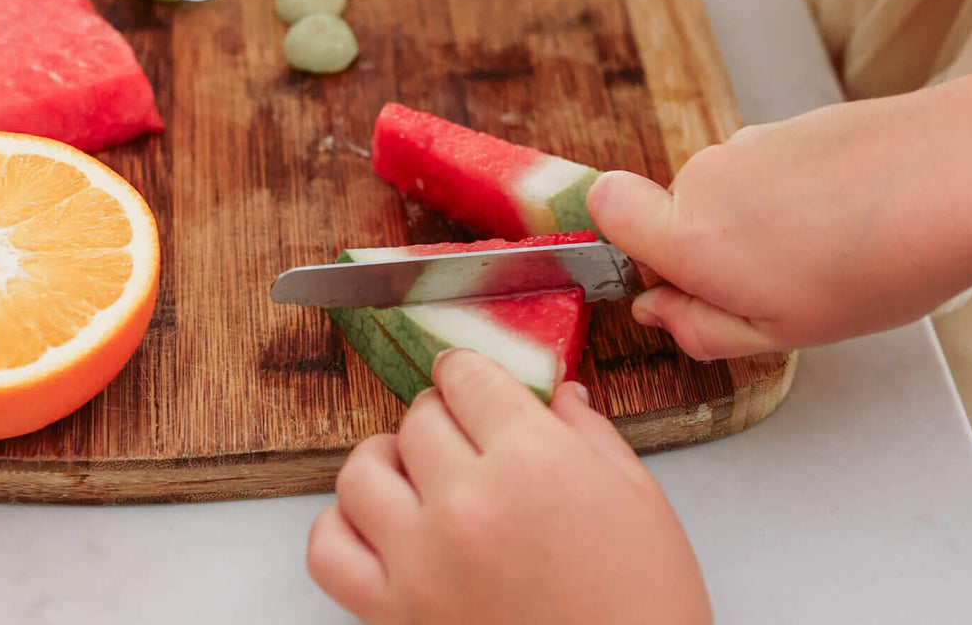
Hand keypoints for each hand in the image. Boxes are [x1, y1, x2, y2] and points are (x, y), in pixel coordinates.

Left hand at [307, 350, 711, 624]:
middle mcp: (468, 501)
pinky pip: (328, 549)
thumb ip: (588, 432)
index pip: (466, 375)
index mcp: (532, 459)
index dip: (470, 372)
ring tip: (416, 471)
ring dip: (388, 459)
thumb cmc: (643, 600)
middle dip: (443, 415)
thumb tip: (559, 394)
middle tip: (466, 434)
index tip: (472, 381)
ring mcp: (422, 560)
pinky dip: (343, 525)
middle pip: (419, 417)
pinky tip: (383, 525)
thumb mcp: (636, 495)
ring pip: (362, 470)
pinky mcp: (394, 614)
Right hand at [588, 69, 971, 359]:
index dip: (627, 244)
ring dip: (758, 228)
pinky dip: (792, 198)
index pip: (606, 208)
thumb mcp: (785, 330)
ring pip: (726, 196)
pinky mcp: (788, 124)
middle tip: (783, 288)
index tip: (672, 277)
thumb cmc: (880, 264)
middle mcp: (706, 176)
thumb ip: (703, 325)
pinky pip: (765, 171)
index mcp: (692, 233)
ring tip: (830, 255)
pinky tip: (849, 221)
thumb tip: (654, 311)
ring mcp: (748, 144)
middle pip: (676, 213)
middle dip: (712, 252)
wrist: (960, 174)